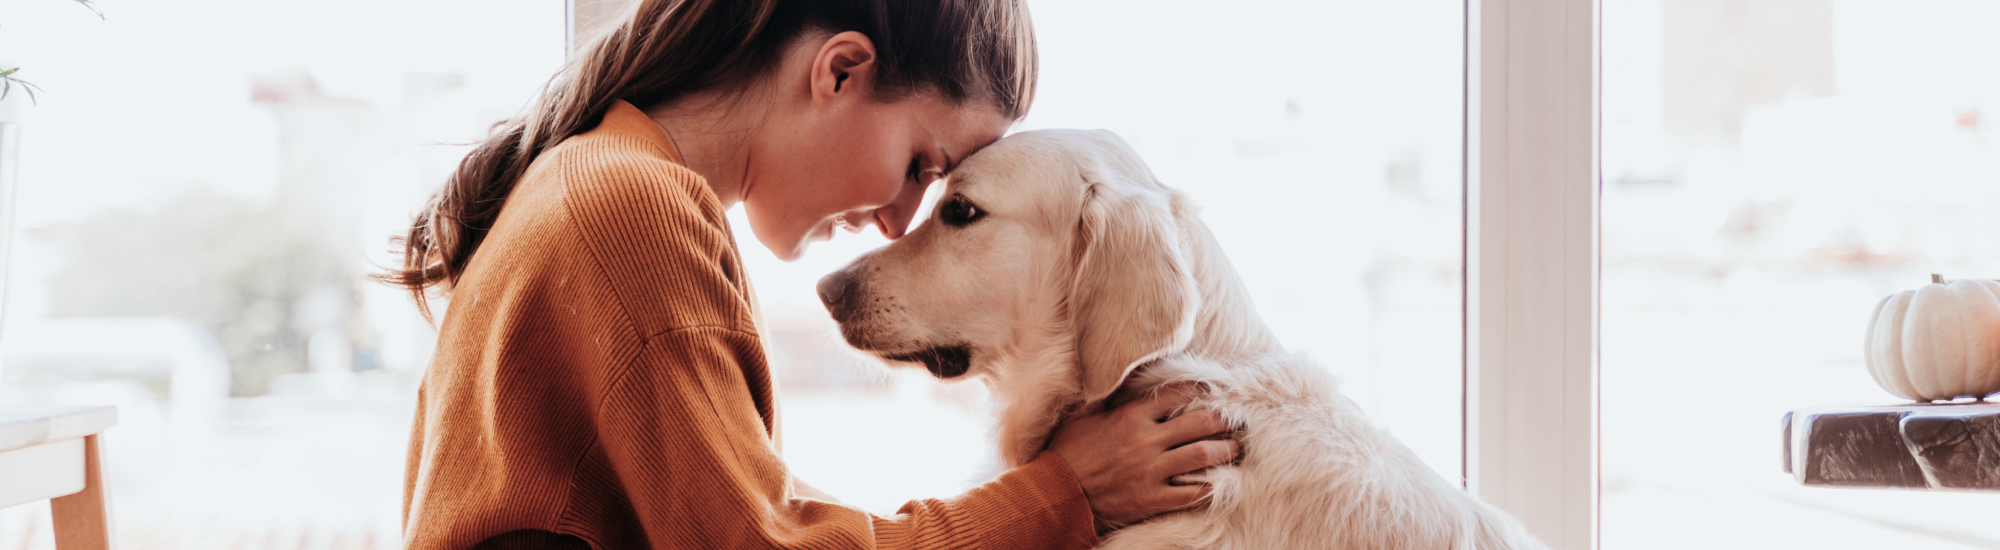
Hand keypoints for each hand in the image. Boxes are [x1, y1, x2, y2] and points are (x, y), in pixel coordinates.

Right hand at [1047, 383, 1239, 529]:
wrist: (1056, 495)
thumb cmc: (1065, 453)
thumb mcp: (1082, 416)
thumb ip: (1106, 400)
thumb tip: (1117, 378)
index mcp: (1130, 416)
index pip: (1176, 394)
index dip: (1200, 388)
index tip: (1213, 388)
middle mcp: (1146, 441)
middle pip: (1200, 423)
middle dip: (1224, 419)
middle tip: (1239, 419)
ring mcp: (1152, 472)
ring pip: (1203, 455)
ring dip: (1226, 450)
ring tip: (1237, 448)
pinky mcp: (1153, 499)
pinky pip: (1192, 494)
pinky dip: (1211, 488)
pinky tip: (1222, 483)